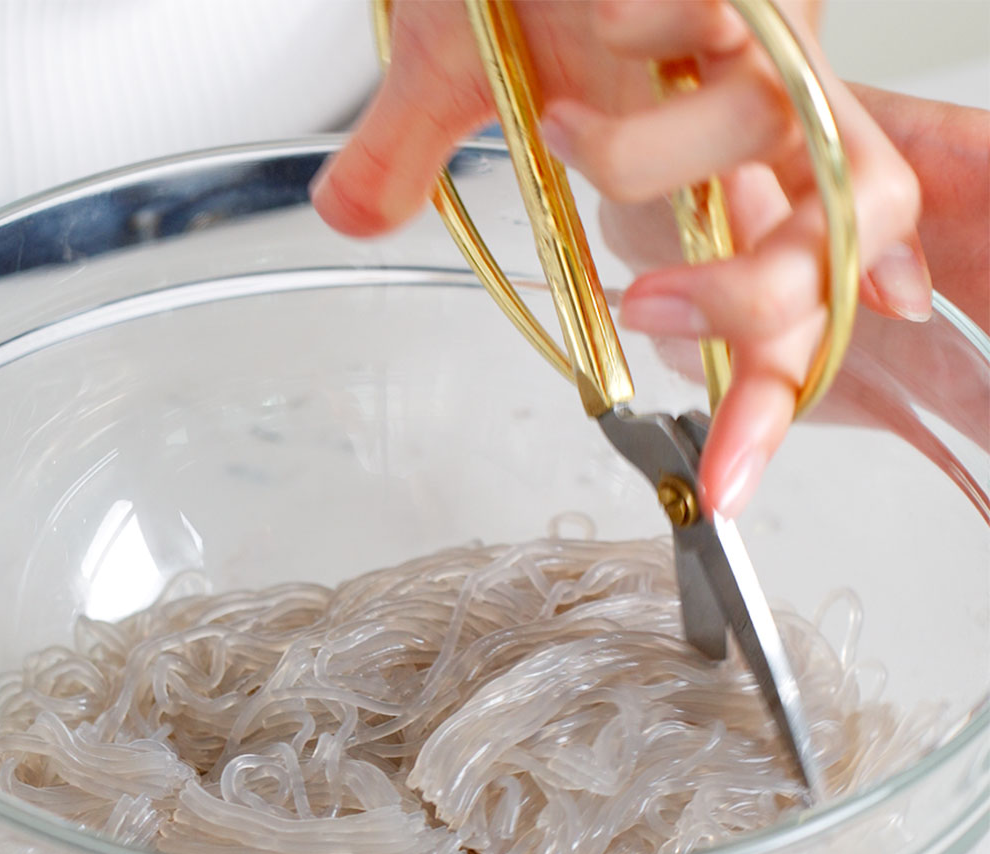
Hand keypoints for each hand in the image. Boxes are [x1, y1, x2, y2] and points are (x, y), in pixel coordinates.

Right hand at [311, 0, 929, 517]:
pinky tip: (599, 7)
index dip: (761, 398)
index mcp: (706, 159)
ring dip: (641, 157)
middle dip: (749, 302)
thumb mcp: (454, 71)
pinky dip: (644, 30)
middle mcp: (754, 109)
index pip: (772, 303)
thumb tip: (348, 215)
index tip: (719, 479)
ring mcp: (761, 35)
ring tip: (559, 117)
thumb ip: (409, 153)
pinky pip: (724, 18)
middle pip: (831, 239)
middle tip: (643, 305)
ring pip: (772, 140)